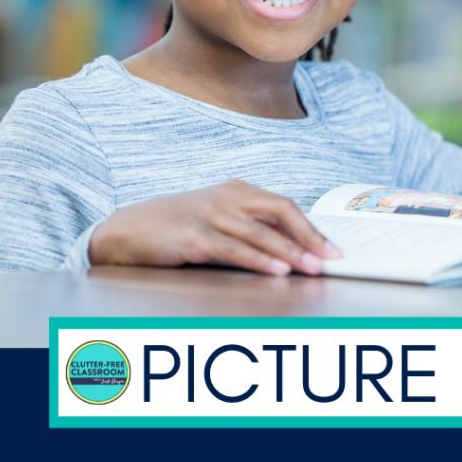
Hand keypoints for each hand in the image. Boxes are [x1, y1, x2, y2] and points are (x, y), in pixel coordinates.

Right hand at [88, 179, 340, 274]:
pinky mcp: (193, 236)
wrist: (127, 231)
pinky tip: (276, 270)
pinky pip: (233, 249)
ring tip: (311, 267)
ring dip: (290, 251)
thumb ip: (252, 228)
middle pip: (280, 212)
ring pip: (260, 233)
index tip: (333, 248)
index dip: (311, 227)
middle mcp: (227, 198)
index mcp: (238, 191)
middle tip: (331, 258)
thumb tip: (293, 248)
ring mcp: (209, 215)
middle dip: (310, 236)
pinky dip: (259, 260)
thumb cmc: (178, 227)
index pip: (285, 205)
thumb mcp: (219, 219)